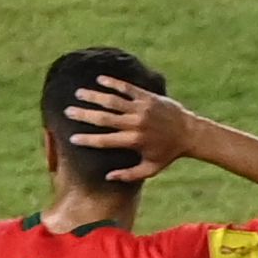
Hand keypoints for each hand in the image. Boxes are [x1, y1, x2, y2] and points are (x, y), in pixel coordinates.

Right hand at [63, 76, 204, 184]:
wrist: (190, 133)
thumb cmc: (169, 153)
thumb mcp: (151, 168)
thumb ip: (130, 174)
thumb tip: (108, 177)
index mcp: (135, 142)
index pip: (105, 141)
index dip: (88, 140)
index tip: (72, 138)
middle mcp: (136, 124)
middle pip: (104, 119)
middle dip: (84, 115)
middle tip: (67, 111)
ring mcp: (141, 109)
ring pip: (113, 100)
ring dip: (94, 96)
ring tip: (78, 93)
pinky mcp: (147, 97)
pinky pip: (127, 88)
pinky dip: (112, 83)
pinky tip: (99, 80)